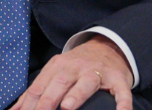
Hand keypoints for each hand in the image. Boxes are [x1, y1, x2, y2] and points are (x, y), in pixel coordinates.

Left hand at [11, 35, 132, 109]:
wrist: (107, 47)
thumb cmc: (76, 67)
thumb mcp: (55, 72)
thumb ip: (37, 90)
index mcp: (57, 66)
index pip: (39, 86)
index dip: (29, 103)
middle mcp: (76, 67)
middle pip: (59, 82)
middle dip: (47, 99)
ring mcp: (97, 72)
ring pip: (87, 82)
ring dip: (76, 94)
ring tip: (66, 106)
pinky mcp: (118, 79)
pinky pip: (121, 92)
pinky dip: (122, 104)